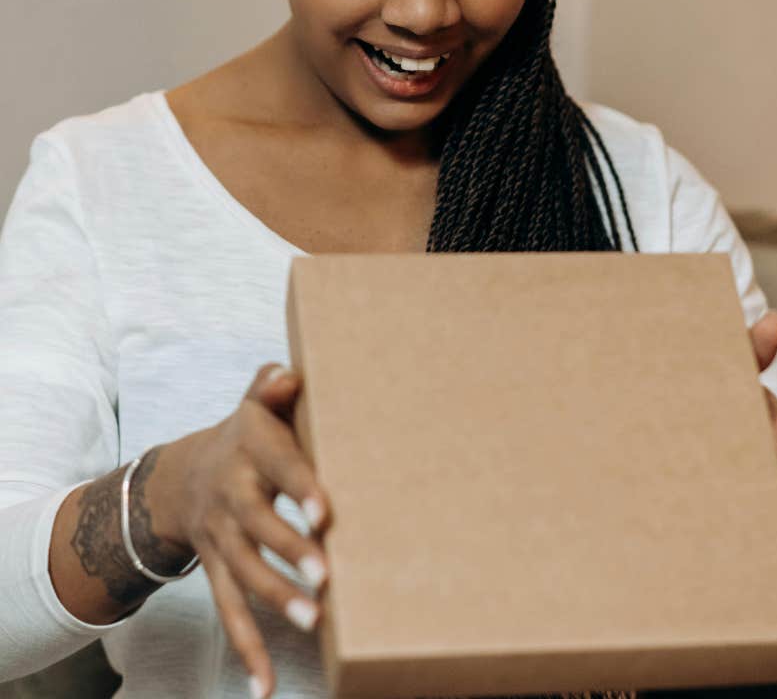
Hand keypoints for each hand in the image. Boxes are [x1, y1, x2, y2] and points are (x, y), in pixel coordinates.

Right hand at [160, 363, 331, 698]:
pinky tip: (266, 686)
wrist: (185, 475)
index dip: (298, 486)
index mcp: (249, 447)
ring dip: (275, 599)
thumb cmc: (249, 433)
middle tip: (324, 576)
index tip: (325, 511)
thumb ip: (274, 385)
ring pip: (243, 572)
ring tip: (313, 621)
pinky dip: (247, 649)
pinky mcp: (218, 570)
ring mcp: (220, 537)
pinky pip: (228, 611)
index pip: (277, 465)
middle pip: (256, 524)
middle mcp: (230, 494)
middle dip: (288, 550)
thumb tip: (290, 376)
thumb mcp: (257, 400)